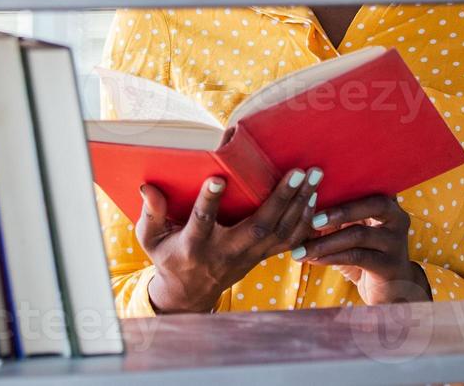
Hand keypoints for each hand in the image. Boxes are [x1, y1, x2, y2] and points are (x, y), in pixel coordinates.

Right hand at [135, 167, 322, 313]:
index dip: (209, 202)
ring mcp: (247, 258)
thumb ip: (152, 213)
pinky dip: (305, 222)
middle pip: (257, 228)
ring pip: (279, 234)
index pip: (201, 223)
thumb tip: (147, 187)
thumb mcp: (150, 238)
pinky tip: (315, 199)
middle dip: (280, 200)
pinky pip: (289, 242)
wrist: (190, 292)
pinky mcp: (261, 258)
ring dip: (300, 206)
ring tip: (314, 177)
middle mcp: (225, 253)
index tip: (217, 179)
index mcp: (194, 246)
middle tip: (297, 172)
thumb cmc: (168, 255)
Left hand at [296, 194, 430, 304]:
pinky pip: (358, 256)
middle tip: (311, 220)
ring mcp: (396, 241)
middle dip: (338, 211)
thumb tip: (300, 203)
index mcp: (387, 201)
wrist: (389, 289)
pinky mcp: (391, 265)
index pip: (367, 185)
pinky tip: (314, 260)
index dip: (341, 185)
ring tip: (301, 250)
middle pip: (372, 204)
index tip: (312, 190)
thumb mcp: (350, 229)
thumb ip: (334, 215)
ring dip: (326, 242)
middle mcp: (397, 217)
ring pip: (359, 234)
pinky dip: (332, 257)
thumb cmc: (363, 253)